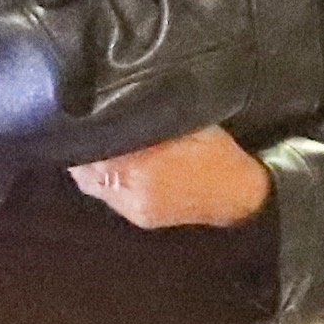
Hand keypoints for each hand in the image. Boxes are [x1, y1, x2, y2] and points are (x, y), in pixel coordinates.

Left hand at [70, 127, 271, 228]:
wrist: (240, 193)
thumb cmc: (215, 151)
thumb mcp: (183, 122)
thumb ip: (147, 118)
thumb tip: (117, 106)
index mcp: (142, 167)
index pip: (94, 149)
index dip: (86, 132)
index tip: (84, 115)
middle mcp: (132, 192)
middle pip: (86, 171)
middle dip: (84, 150)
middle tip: (87, 129)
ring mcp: (134, 209)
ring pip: (93, 186)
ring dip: (92, 167)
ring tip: (96, 145)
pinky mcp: (140, 217)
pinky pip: (109, 197)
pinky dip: (104, 181)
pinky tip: (110, 166)